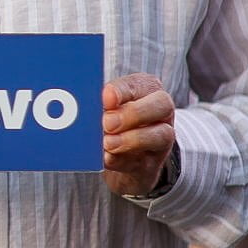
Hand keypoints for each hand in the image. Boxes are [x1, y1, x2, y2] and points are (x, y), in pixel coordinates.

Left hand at [100, 73, 175, 197]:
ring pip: (162, 135)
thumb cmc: (109, 120)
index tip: (105, 98)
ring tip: (107, 143)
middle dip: (133, 113)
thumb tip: (84, 105)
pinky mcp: (151, 164)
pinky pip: (143, 162)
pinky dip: (122, 160)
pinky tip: (106, 158)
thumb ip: (98, 103)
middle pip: (163, 104)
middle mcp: (160, 112)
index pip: (141, 83)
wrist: (118, 156)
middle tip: (107, 123)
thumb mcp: (105, 106)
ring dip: (132, 139)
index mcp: (146, 90)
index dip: (123, 90)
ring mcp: (160, 140)